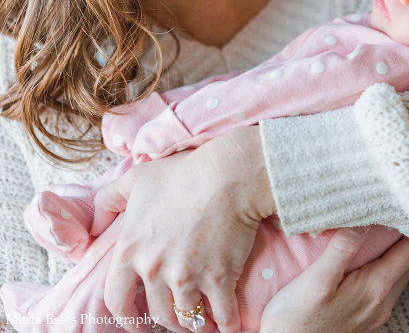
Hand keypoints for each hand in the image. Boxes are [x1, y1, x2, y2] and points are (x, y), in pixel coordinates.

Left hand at [91, 126, 274, 332]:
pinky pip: (222, 315)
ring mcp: (187, 278)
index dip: (127, 318)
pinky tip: (229, 324)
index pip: (117, 301)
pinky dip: (227, 324)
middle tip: (180, 316)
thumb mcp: (135, 179)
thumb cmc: (183, 174)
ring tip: (205, 320)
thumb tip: (94, 226)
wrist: (228, 176)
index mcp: (130, 251)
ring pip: (187, 318)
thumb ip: (107, 201)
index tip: (138, 323)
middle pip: (157, 314)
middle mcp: (154, 271)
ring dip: (196, 323)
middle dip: (169, 319)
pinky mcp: (219, 279)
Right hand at [260, 229, 408, 332]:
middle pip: (407, 262)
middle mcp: (382, 303)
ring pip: (396, 275)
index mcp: (376, 288)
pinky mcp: (364, 320)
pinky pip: (383, 288)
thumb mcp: (315, 280)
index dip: (408, 226)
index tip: (395, 208)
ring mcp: (375, 314)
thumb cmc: (294, 320)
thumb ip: (341, 250)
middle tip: (385, 215)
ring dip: (391, 254)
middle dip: (401, 238)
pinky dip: (380, 270)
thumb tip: (360, 224)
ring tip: (373, 234)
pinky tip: (361, 262)